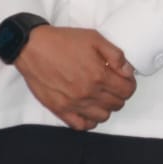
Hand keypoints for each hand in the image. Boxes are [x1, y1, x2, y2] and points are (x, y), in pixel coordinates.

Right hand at [13, 26, 136, 131]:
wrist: (33, 47)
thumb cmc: (63, 41)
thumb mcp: (94, 38)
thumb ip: (115, 55)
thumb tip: (128, 71)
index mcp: (98, 75)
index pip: (127, 90)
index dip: (130, 84)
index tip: (125, 79)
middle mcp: (88, 93)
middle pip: (117, 104)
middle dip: (119, 95)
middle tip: (113, 85)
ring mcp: (73, 104)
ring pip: (102, 117)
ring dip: (106, 107)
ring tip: (100, 96)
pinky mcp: (60, 110)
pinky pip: (81, 125)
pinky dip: (89, 120)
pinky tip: (88, 109)